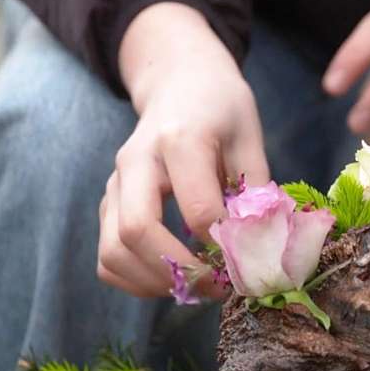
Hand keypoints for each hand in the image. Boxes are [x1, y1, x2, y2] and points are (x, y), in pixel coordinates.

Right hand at [97, 3, 268, 298]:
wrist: (179, 83)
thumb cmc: (221, 109)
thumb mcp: (250, 137)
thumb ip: (256, 191)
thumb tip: (262, 248)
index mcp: (180, 139)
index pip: (198, 209)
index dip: (225, 246)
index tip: (249, 259)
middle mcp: (136, 161)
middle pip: (138, 232)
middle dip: (181, 272)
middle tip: (219, 287)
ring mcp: (115, 183)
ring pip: (113, 251)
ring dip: (156, 283)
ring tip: (198, 287)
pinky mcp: (108, 203)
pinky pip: (107, 258)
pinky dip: (136, 281)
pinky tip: (172, 279)